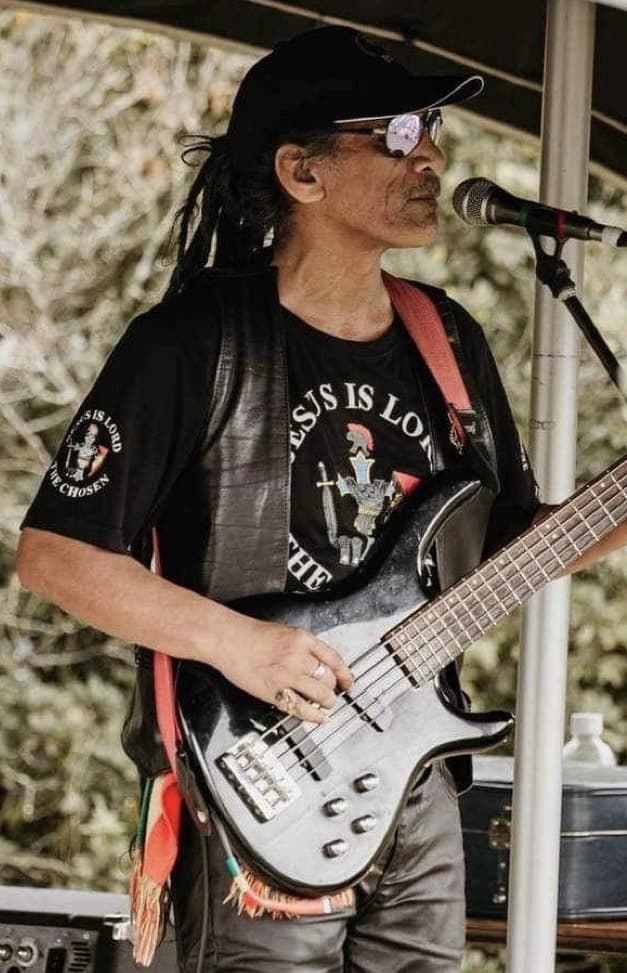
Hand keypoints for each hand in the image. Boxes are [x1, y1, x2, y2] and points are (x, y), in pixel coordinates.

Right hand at [211, 614, 353, 723]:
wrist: (228, 639)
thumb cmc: (251, 635)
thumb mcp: (285, 632)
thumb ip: (303, 647)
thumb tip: (318, 664)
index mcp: (303, 639)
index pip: (334, 659)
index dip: (345, 674)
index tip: (348, 683)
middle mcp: (298, 657)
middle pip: (328, 677)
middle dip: (333, 688)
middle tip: (332, 694)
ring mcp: (287, 675)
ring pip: (320, 693)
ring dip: (327, 702)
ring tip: (327, 705)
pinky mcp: (275, 691)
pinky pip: (301, 707)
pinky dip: (313, 715)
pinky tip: (318, 717)